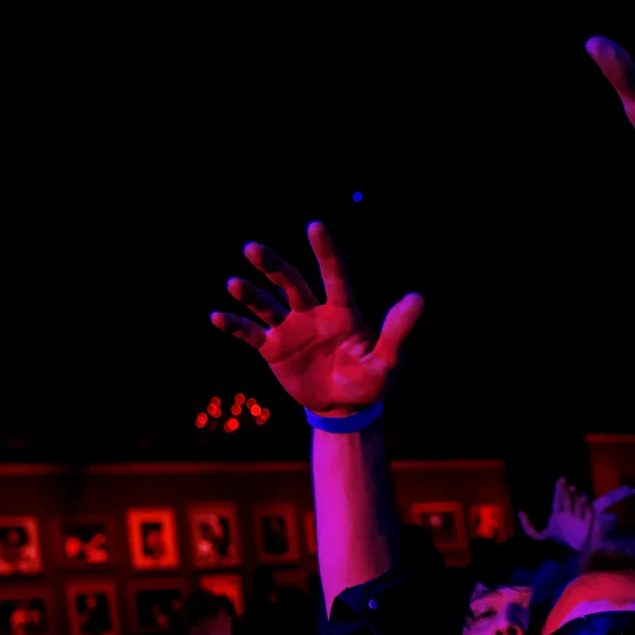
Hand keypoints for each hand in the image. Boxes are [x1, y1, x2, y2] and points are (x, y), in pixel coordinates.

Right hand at [210, 222, 423, 417]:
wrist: (344, 408)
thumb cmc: (369, 382)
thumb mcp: (386, 360)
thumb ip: (396, 331)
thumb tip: (417, 298)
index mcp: (342, 312)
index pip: (334, 276)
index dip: (325, 252)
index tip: (315, 226)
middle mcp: (312, 313)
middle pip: (290, 283)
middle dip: (272, 265)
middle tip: (253, 248)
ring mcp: (290, 329)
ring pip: (267, 304)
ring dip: (250, 294)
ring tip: (234, 284)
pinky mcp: (273, 349)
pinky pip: (250, 333)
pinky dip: (234, 325)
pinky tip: (217, 316)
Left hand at [520, 480, 634, 552]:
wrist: (567, 557)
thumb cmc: (553, 545)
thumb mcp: (537, 537)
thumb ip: (528, 527)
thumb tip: (519, 512)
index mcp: (557, 517)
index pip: (558, 500)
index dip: (559, 490)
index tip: (562, 479)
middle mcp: (568, 516)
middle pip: (569, 500)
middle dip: (570, 492)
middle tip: (571, 488)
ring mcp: (579, 520)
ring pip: (580, 504)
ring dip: (580, 500)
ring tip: (579, 497)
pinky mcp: (589, 525)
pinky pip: (590, 514)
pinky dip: (588, 509)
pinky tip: (586, 505)